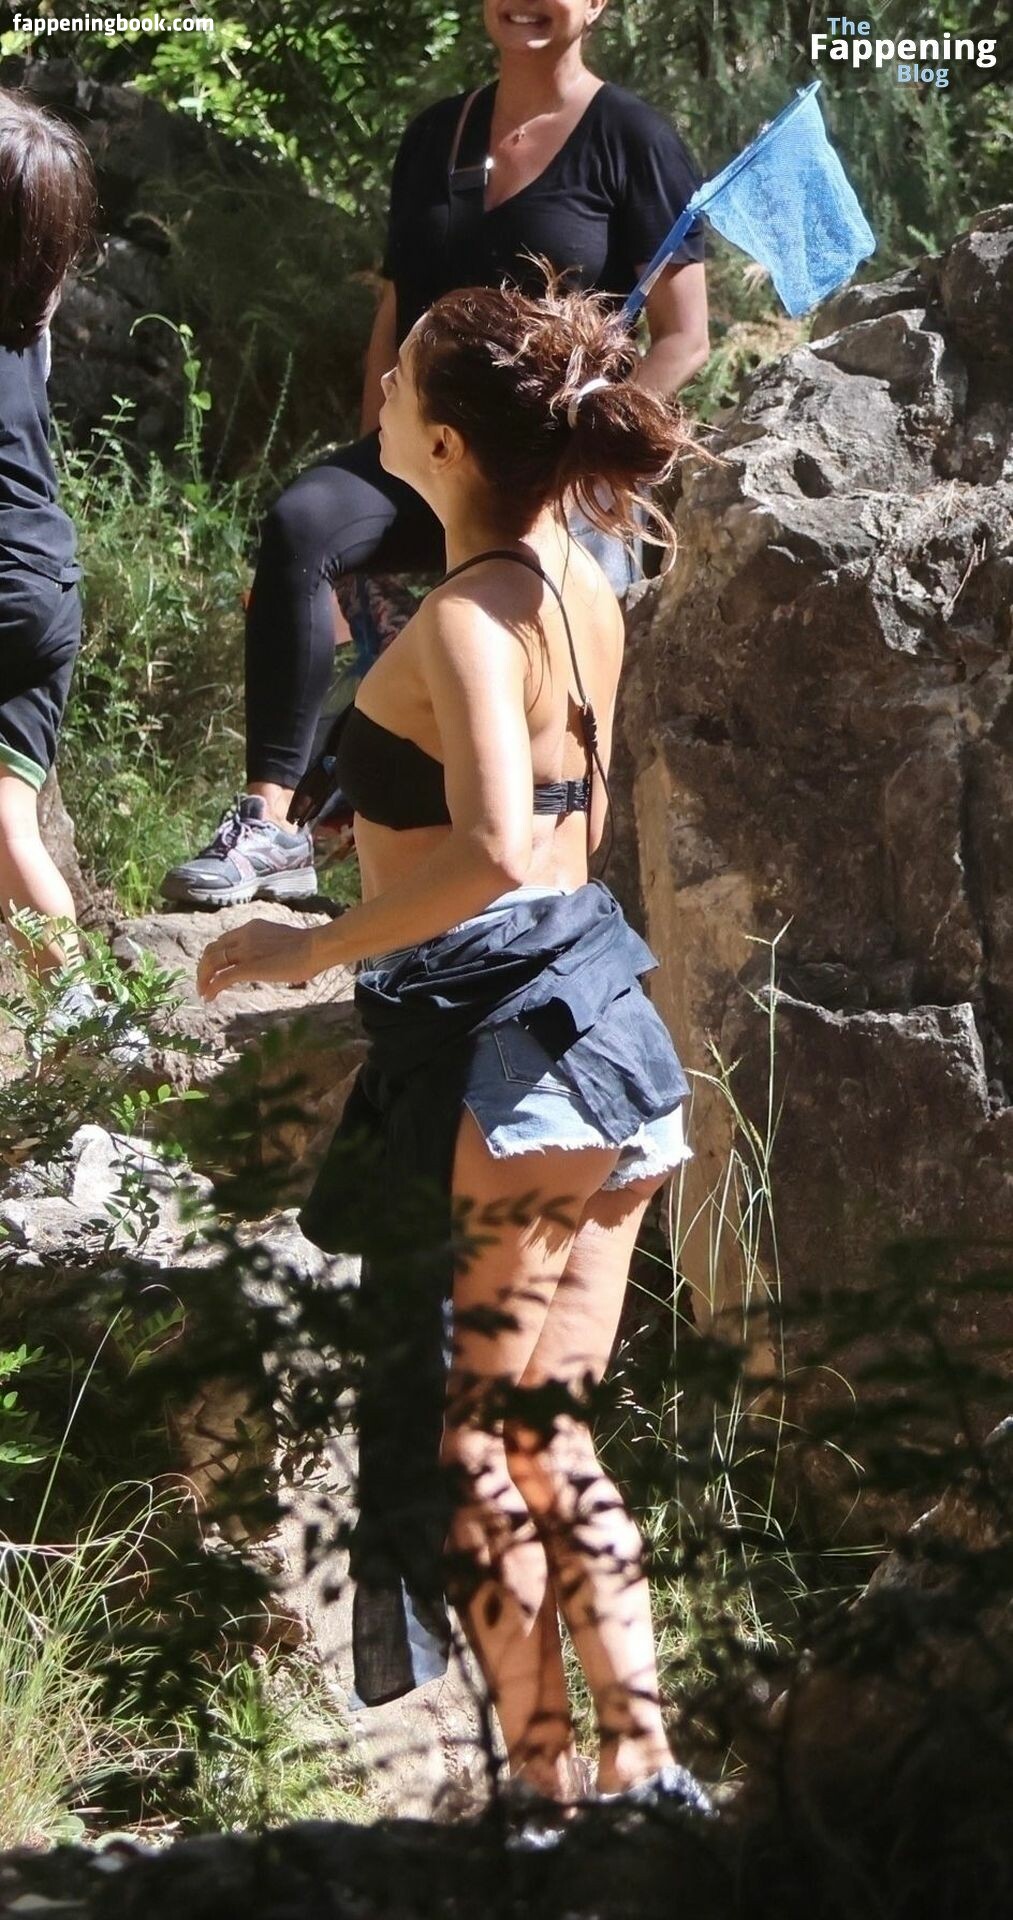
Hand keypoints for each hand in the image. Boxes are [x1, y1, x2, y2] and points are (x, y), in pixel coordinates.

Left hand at [196, 918, 316, 1001]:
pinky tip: (209, 997)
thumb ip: (270, 948)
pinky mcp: (248, 968)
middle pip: (212, 950)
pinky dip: (211, 987)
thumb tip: (274, 960)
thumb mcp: (282, 942)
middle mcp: (244, 936)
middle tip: (203, 982)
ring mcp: (245, 951)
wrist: (316, 948)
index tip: (215, 969)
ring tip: (203, 991)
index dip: (215, 955)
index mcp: (252, 928)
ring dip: (203, 977)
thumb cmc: (310, 948)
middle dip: (204, 967)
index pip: (223, 940)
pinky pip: (222, 977)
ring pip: (212, 962)